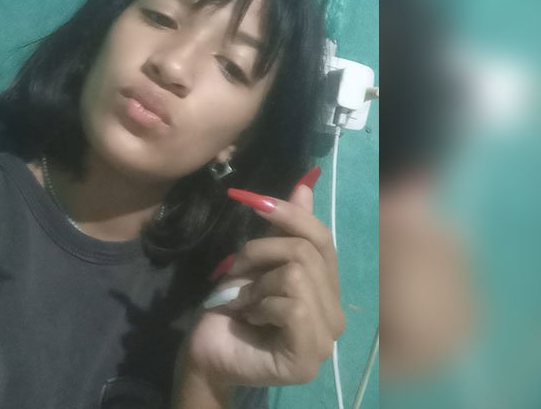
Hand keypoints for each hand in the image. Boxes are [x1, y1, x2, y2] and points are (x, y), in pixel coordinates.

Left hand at [181, 171, 344, 389]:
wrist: (205, 349)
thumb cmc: (230, 308)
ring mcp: (326, 339)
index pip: (322, 238)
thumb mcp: (257, 261)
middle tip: (233, 271)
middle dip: (259, 253)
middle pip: (306, 252)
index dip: (290, 214)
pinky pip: (292, 307)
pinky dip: (261, 305)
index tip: (254, 200)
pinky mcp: (309, 356)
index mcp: (327, 288)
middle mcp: (335, 313)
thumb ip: (284, 230)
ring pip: (297, 276)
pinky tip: (249, 318)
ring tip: (242, 301)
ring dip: (256, 284)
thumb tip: (305, 184)